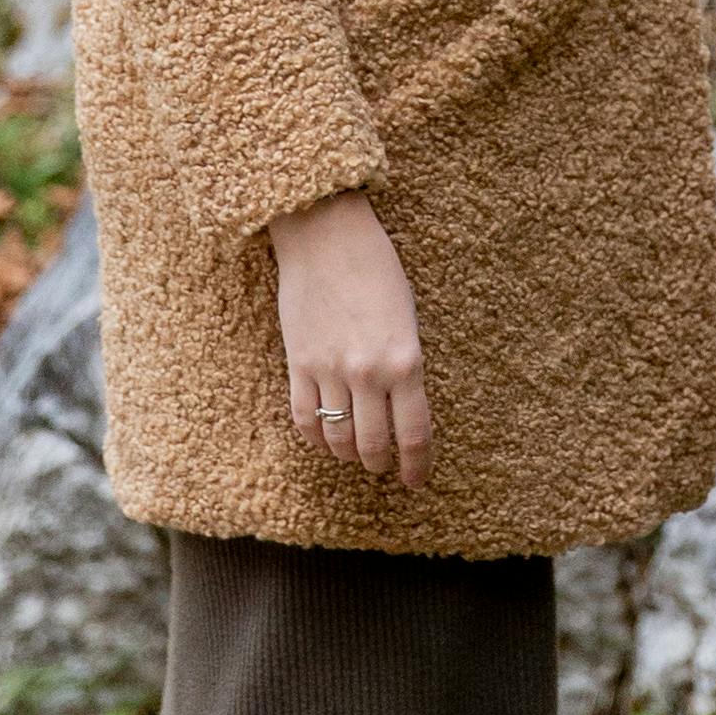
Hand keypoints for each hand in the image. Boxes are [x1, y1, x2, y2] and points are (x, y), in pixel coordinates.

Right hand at [269, 190, 431, 486]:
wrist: (326, 234)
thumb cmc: (377, 268)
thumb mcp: (408, 318)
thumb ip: (405, 365)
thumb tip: (402, 407)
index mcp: (406, 360)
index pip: (414, 434)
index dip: (417, 465)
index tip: (417, 480)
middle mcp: (368, 373)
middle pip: (373, 444)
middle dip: (380, 464)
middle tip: (384, 468)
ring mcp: (329, 370)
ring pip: (338, 437)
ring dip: (348, 455)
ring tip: (355, 456)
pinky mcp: (298, 363)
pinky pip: (304, 417)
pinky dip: (316, 437)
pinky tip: (325, 438)